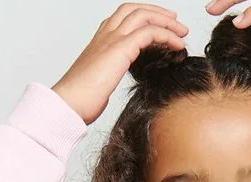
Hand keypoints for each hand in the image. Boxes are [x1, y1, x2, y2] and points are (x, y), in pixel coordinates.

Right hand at [52, 4, 187, 124]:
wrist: (69, 103)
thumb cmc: (80, 99)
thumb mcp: (98, 82)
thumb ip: (108, 74)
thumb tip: (112, 81)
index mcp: (100, 40)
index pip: (124, 17)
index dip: (144, 17)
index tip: (161, 25)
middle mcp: (105, 34)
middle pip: (135, 9)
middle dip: (158, 13)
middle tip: (176, 24)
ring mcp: (112, 39)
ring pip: (144, 15)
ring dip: (167, 22)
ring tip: (182, 33)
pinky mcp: (120, 49)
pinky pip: (150, 33)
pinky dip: (167, 36)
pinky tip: (178, 46)